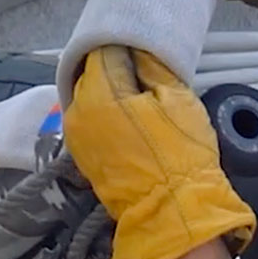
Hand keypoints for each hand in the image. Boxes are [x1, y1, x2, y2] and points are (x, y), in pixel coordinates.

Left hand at [61, 45, 255, 258]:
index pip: (103, 53)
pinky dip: (104, 114)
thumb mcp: (177, 99)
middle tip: (143, 72)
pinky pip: (90, 121)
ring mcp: (76, 136)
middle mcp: (78, 111)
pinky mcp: (82, 155)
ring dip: (109, 93)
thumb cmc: (181, 153)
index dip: (124, 48)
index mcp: (99, 93)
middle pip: (91, 74)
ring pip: (89, 98)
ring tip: (138, 95)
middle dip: (114, 69)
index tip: (142, 50)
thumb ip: (152, 68)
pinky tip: (128, 119)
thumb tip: (138, 52)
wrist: (173, 210)